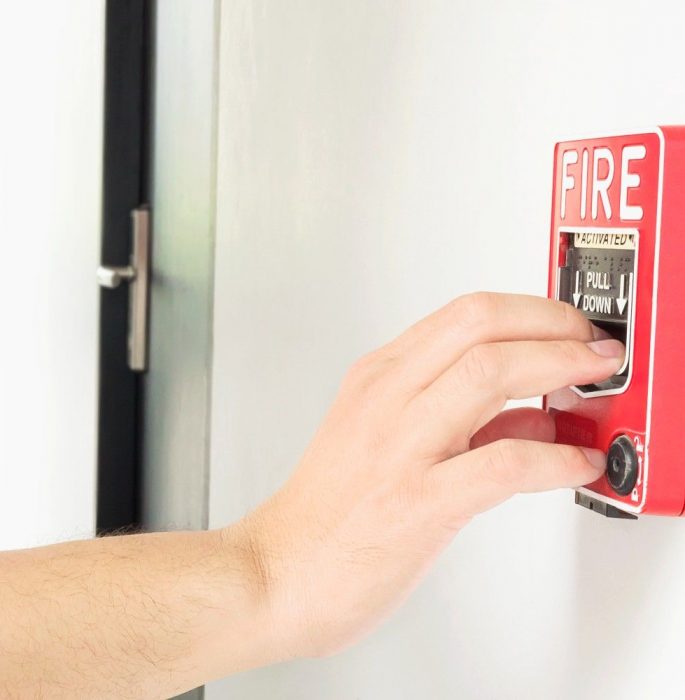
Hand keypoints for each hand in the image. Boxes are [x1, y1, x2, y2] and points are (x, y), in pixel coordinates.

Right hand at [238, 293, 623, 659]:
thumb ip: (461, 420)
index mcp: (379, 377)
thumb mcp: (385, 438)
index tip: (569, 325)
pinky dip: (552, 459)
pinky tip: (573, 464)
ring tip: (595, 381)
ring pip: (489, 373)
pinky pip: (500, 463)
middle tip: (592, 346)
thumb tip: (533, 414)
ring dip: (560, 368)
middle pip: (481, 325)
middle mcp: (387, 398)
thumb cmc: (328, 510)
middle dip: (553, 324)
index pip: (465, 314)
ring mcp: (399, 446)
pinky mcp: (416, 502)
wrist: (281, 571)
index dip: (531, 310)